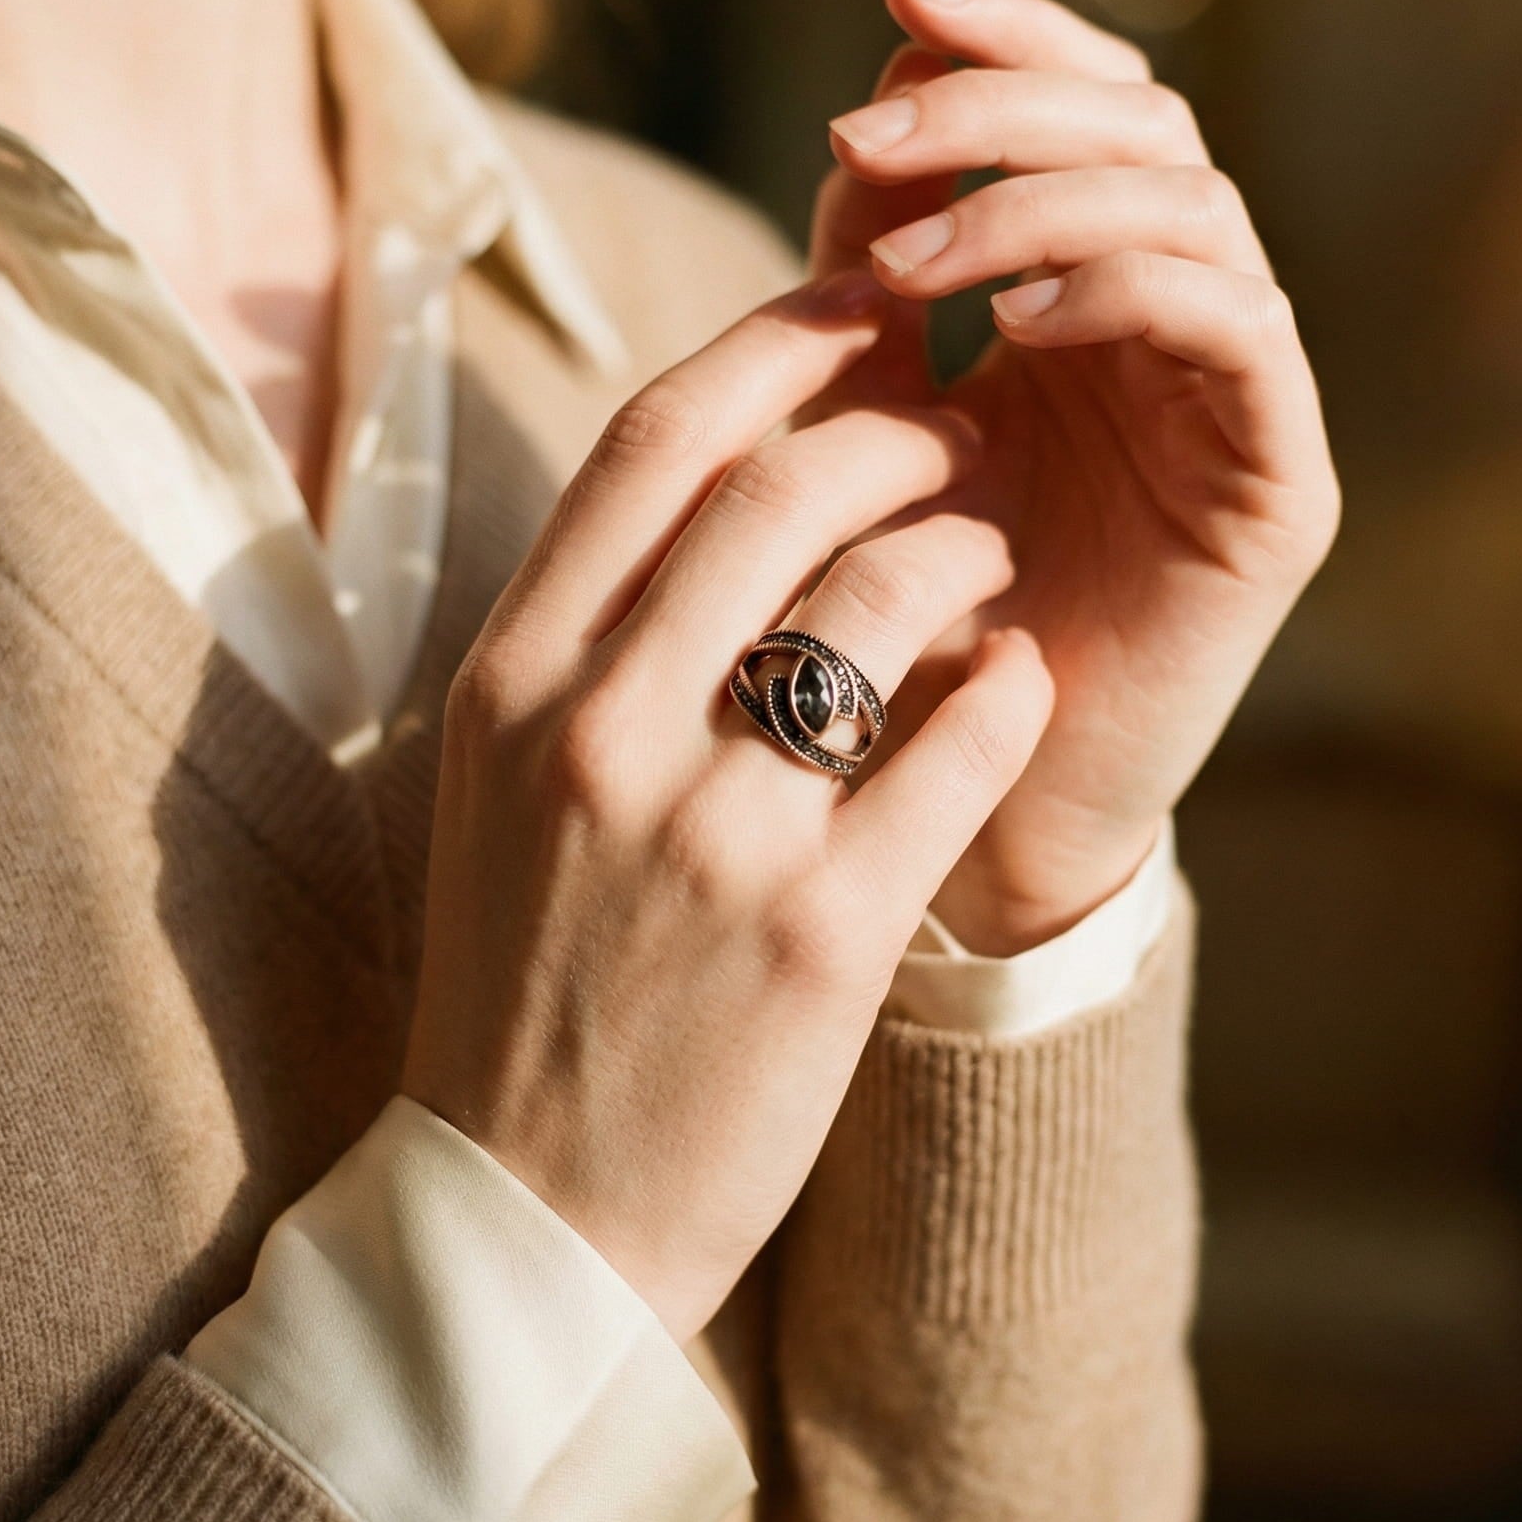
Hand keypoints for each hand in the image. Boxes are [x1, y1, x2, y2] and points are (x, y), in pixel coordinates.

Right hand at [401, 272, 1053, 1339]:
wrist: (527, 1212)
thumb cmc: (530, 976)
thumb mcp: (505, 782)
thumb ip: (590, 627)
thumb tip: (726, 466)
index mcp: (511, 681)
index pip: (659, 441)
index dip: (778, 344)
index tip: (858, 309)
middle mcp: (601, 734)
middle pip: (786, 486)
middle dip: (900, 424)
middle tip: (960, 425)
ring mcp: (715, 834)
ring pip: (890, 594)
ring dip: (971, 542)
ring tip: (996, 551)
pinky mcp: (827, 932)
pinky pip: (965, 740)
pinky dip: (1009, 682)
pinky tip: (1015, 680)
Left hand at [811, 0, 1340, 954]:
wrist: (968, 811)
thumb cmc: (904, 625)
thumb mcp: (864, 421)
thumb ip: (869, 282)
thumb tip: (862, 126)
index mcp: (1085, 296)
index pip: (1083, 104)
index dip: (1006, 32)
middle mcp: (1175, 328)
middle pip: (1144, 125)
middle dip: (1006, 101)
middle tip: (877, 128)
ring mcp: (1236, 400)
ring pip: (1191, 206)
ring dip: (1041, 199)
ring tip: (912, 257)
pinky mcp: (1278, 485)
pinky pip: (1237, 327)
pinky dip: (1127, 288)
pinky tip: (1013, 321)